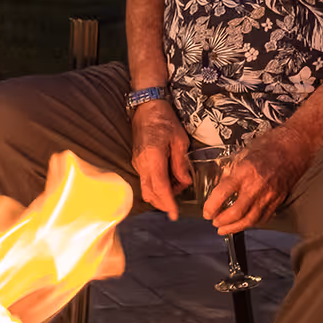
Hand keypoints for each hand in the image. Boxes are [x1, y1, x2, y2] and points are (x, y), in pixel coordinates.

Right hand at [131, 100, 191, 220]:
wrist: (146, 107)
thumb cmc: (164, 120)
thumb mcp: (179, 141)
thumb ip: (181, 164)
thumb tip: (185, 182)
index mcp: (153, 158)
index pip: (160, 188)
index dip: (168, 204)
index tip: (174, 215)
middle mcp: (142, 164)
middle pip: (150, 193)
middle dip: (164, 202)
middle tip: (180, 198)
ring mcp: (137, 163)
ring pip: (146, 188)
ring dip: (161, 193)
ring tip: (177, 183)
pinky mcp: (137, 161)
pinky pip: (145, 180)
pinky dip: (156, 185)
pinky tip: (168, 177)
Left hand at [204, 122, 316, 235]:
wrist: (294, 148)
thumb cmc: (269, 147)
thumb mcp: (242, 154)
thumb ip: (230, 172)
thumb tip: (219, 186)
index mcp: (244, 172)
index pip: (222, 193)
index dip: (211, 206)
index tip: (206, 212)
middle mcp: (257, 186)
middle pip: (237, 212)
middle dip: (222, 221)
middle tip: (214, 222)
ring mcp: (269, 195)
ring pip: (251, 220)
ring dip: (235, 228)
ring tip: (225, 229)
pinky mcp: (278, 200)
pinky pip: (264, 217)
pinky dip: (252, 223)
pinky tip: (244, 223)